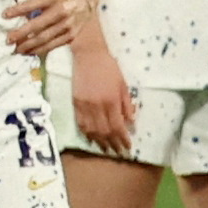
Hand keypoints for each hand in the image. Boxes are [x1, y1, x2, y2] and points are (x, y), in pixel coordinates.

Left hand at [4, 0, 88, 57]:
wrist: (85, 5)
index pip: (33, 4)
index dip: (18, 10)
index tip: (4, 15)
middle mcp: (62, 11)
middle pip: (38, 24)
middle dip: (21, 33)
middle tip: (8, 39)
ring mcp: (67, 25)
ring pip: (44, 38)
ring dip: (28, 45)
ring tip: (16, 49)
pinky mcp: (70, 36)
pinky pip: (52, 45)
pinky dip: (39, 50)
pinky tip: (29, 52)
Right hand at [67, 37, 136, 155]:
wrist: (88, 55)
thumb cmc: (109, 67)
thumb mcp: (123, 84)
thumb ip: (127, 104)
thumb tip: (131, 122)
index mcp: (111, 100)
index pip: (118, 126)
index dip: (123, 138)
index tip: (128, 146)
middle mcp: (97, 105)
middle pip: (105, 131)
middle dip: (113, 144)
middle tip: (119, 152)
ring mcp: (85, 105)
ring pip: (92, 130)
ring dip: (100, 142)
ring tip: (106, 149)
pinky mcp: (76, 103)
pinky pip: (81, 123)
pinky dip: (87, 133)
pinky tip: (92, 139)